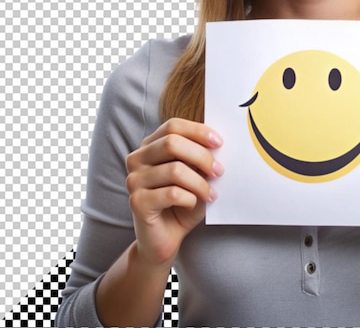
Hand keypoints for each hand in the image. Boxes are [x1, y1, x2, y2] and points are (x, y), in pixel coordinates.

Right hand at [125, 117, 223, 267]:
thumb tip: (218, 144)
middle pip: (172, 143)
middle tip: (220, 171)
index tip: (219, 143)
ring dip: (200, 182)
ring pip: (174, 170)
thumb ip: (201, 157)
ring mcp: (133, 180)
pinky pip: (171, 193)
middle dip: (201, 156)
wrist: (166, 238)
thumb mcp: (196, 174)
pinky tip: (193, 203)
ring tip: (211, 193)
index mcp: (150, 145)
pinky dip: (190, 198)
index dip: (198, 131)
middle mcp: (137, 159)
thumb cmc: (183, 202)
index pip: (173, 126)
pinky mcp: (136, 202)